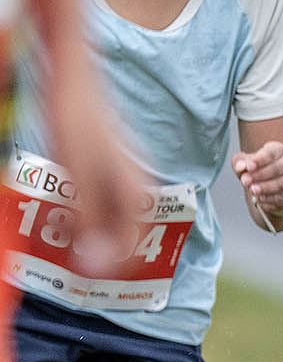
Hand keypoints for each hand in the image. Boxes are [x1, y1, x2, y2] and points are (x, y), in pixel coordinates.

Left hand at [44, 70, 143, 251]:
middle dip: (100, 252)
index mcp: (136, 192)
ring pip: (115, 220)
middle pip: (126, 235)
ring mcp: (126, 177)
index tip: (85, 275)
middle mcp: (137, 187)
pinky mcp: (111, 170)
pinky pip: (105, 205)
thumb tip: (96, 267)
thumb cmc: (76, 127)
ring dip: (92, 235)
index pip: (134, 245)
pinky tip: (67, 211)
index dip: (112, 266)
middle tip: (72, 259)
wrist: (73, 86)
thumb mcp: (78, 184)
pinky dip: (88, 216)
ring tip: (66, 237)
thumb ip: (90, 226)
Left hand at [231, 141, 282, 223]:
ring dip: (265, 186)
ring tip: (252, 189)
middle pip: (277, 168)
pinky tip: (260, 197)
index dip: (260, 160)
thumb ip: (239, 161)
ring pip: (281, 183)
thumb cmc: (255, 168)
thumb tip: (241, 167)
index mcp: (278, 150)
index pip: (271, 153)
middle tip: (245, 180)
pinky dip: (270, 198)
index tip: (248, 166)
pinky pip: (281, 197)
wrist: (264, 184)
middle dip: (260, 174)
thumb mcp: (244, 161)